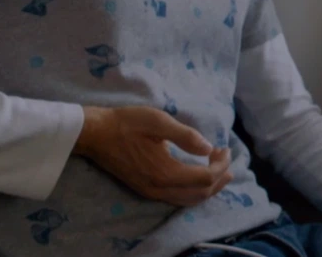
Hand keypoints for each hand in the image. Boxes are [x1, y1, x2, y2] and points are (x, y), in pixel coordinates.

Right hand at [73, 105, 232, 206]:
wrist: (94, 134)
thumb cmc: (126, 123)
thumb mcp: (158, 121)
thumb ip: (186, 136)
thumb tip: (209, 148)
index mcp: (164, 172)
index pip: (205, 177)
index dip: (221, 165)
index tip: (224, 147)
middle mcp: (159, 188)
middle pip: (200, 193)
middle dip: (220, 177)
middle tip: (227, 158)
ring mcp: (151, 192)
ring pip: (189, 200)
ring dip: (209, 187)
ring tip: (221, 171)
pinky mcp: (145, 190)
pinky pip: (177, 199)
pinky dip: (195, 191)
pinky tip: (199, 177)